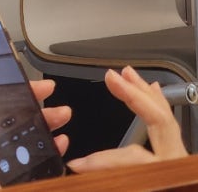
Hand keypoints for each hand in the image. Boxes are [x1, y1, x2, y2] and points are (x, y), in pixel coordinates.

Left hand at [0, 74, 69, 191]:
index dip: (1, 86)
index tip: (18, 73)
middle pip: (11, 115)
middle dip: (31, 100)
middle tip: (48, 91)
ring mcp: (6, 165)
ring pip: (29, 133)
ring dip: (47, 120)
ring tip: (62, 115)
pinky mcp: (24, 179)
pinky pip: (41, 158)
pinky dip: (53, 146)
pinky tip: (61, 143)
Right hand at [67, 66, 187, 172]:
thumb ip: (111, 182)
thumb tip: (75, 171)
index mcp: (166, 172)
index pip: (131, 156)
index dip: (100, 158)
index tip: (76, 161)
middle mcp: (177, 162)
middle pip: (159, 119)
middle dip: (134, 95)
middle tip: (111, 76)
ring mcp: (181, 160)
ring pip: (168, 119)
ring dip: (145, 94)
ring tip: (129, 74)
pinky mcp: (180, 162)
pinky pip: (171, 128)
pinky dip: (159, 107)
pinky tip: (154, 96)